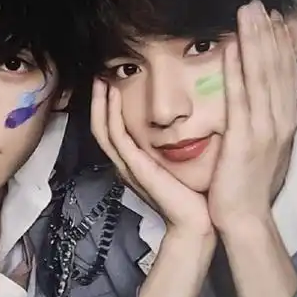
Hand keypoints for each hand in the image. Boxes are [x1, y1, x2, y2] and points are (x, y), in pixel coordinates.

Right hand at [91, 79, 212, 237]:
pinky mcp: (134, 168)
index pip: (114, 129)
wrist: (197, 223)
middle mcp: (126, 164)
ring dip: (100, 103)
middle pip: (101, 127)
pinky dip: (110, 115)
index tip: (115, 80)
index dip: (110, 106)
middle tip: (100, 73)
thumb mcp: (184, 162)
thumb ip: (181, 142)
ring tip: (101, 79)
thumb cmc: (196, 195)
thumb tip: (193, 116)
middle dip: (99, 100)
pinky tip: (112, 95)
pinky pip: (116, 137)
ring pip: (103, 129)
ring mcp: (127, 167)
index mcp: (136, 163)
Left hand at [208, 1, 296, 233]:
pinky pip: (240, 99)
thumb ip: (263, 117)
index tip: (275, 16)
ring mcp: (265, 129)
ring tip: (247, 12)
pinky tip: (229, 48)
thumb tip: (262, 95)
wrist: (244, 217)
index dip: (281, 42)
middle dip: (268, 32)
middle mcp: (279, 120)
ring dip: (255, 41)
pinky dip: (236, 71)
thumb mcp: (264, 145)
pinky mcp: (244, 139)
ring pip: (261, 76)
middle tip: (259, 2)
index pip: (285, 73)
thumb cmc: (248, 182)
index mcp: (284, 120)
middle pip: (277, 67)